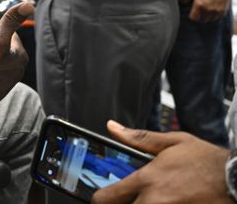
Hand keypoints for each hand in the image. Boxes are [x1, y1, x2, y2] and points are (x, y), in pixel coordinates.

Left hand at [92, 121, 230, 203]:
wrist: (236, 178)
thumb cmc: (207, 161)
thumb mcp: (172, 142)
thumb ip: (138, 138)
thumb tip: (113, 128)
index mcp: (147, 180)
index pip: (107, 197)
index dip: (100, 199)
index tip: (101, 197)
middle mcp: (154, 201)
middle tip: (125, 198)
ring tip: (146, 198)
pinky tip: (167, 201)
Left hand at [189, 0, 231, 22]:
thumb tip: (184, 2)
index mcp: (199, 4)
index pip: (194, 18)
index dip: (194, 17)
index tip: (194, 15)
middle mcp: (207, 9)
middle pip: (203, 20)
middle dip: (201, 16)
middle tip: (202, 13)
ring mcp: (216, 10)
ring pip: (211, 19)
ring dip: (209, 16)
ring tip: (209, 11)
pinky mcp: (223, 10)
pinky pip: (219, 17)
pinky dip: (217, 15)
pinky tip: (215, 10)